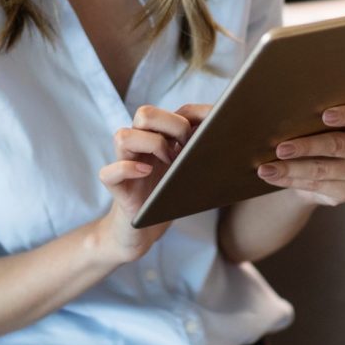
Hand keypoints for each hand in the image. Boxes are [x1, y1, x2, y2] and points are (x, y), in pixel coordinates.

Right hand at [95, 104, 210, 262]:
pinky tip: (146, 173)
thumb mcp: (190, 175)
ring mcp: (124, 164)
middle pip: (144, 113)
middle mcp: (139, 145)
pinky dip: (127, 169)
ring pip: (123, 135)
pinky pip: (109, 172)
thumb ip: (202, 156)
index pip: (172, 110)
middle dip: (172, 125)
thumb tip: (236, 145)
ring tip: (169, 162)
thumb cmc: (169, 201)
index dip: (194, 113)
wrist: (139, 234)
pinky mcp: (115, 188)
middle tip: (188, 148)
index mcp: (159, 138)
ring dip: (151, 144)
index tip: (214, 125)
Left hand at [259, 103, 344, 206]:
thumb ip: (318, 115)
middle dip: (306, 147)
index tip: (324, 115)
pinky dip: (290, 180)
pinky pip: (316, 186)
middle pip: (338, 145)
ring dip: (291, 169)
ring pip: (323, 170)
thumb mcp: (326, 120)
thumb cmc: (323, 130)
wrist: (327, 163)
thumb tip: (282, 113)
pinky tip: (273, 177)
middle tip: (280, 148)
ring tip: (266, 169)